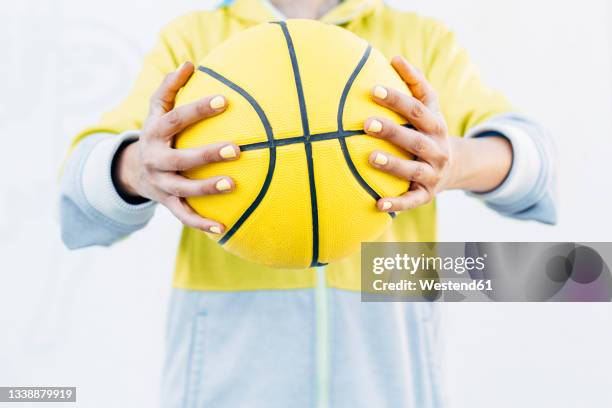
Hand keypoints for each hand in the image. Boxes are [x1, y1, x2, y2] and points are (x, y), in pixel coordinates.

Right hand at [115, 61, 239, 233]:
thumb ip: (170, 87)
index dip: (198, 110)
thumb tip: (190, 64)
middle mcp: (156, 160)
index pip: (175, 119)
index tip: (224, 100)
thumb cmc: (157, 133)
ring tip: (233, 185)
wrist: (135, 170)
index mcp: (154, 133)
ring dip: (207, 189)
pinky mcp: (168, 203)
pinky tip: (223, 228)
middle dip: (207, 154)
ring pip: (183, 189)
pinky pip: (184, 216)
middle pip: (180, 158)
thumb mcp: (157, 110)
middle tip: (237, 149)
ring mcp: (162, 184)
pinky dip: (201, 224)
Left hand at [365, 56, 452, 212]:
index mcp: (436, 124)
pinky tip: (378, 204)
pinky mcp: (426, 195)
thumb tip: (394, 57)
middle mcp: (437, 149)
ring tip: (370, 157)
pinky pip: (411, 201)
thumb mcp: (429, 107)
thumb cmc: (429, 130)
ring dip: (393, 164)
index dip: (397, 99)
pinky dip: (396, 204)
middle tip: (366, 123)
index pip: (417, 109)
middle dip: (391, 131)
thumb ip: (415, 82)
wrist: (455, 166)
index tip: (374, 90)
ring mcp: (433, 173)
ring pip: (413, 169)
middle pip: (415, 139)